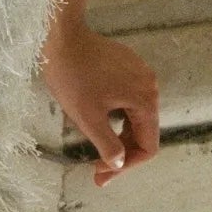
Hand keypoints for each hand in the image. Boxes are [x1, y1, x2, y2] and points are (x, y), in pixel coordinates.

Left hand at [40, 17, 159, 187]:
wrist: (61, 36)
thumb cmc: (72, 77)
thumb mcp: (88, 118)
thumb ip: (108, 146)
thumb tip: (119, 163)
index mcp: (145, 100)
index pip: (148, 145)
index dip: (127, 166)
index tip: (101, 175)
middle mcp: (150, 85)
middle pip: (143, 131)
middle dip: (121, 152)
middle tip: (96, 169)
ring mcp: (140, 72)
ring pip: (135, 115)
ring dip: (118, 134)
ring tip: (95, 145)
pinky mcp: (127, 64)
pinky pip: (128, 98)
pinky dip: (116, 115)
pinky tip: (98, 118)